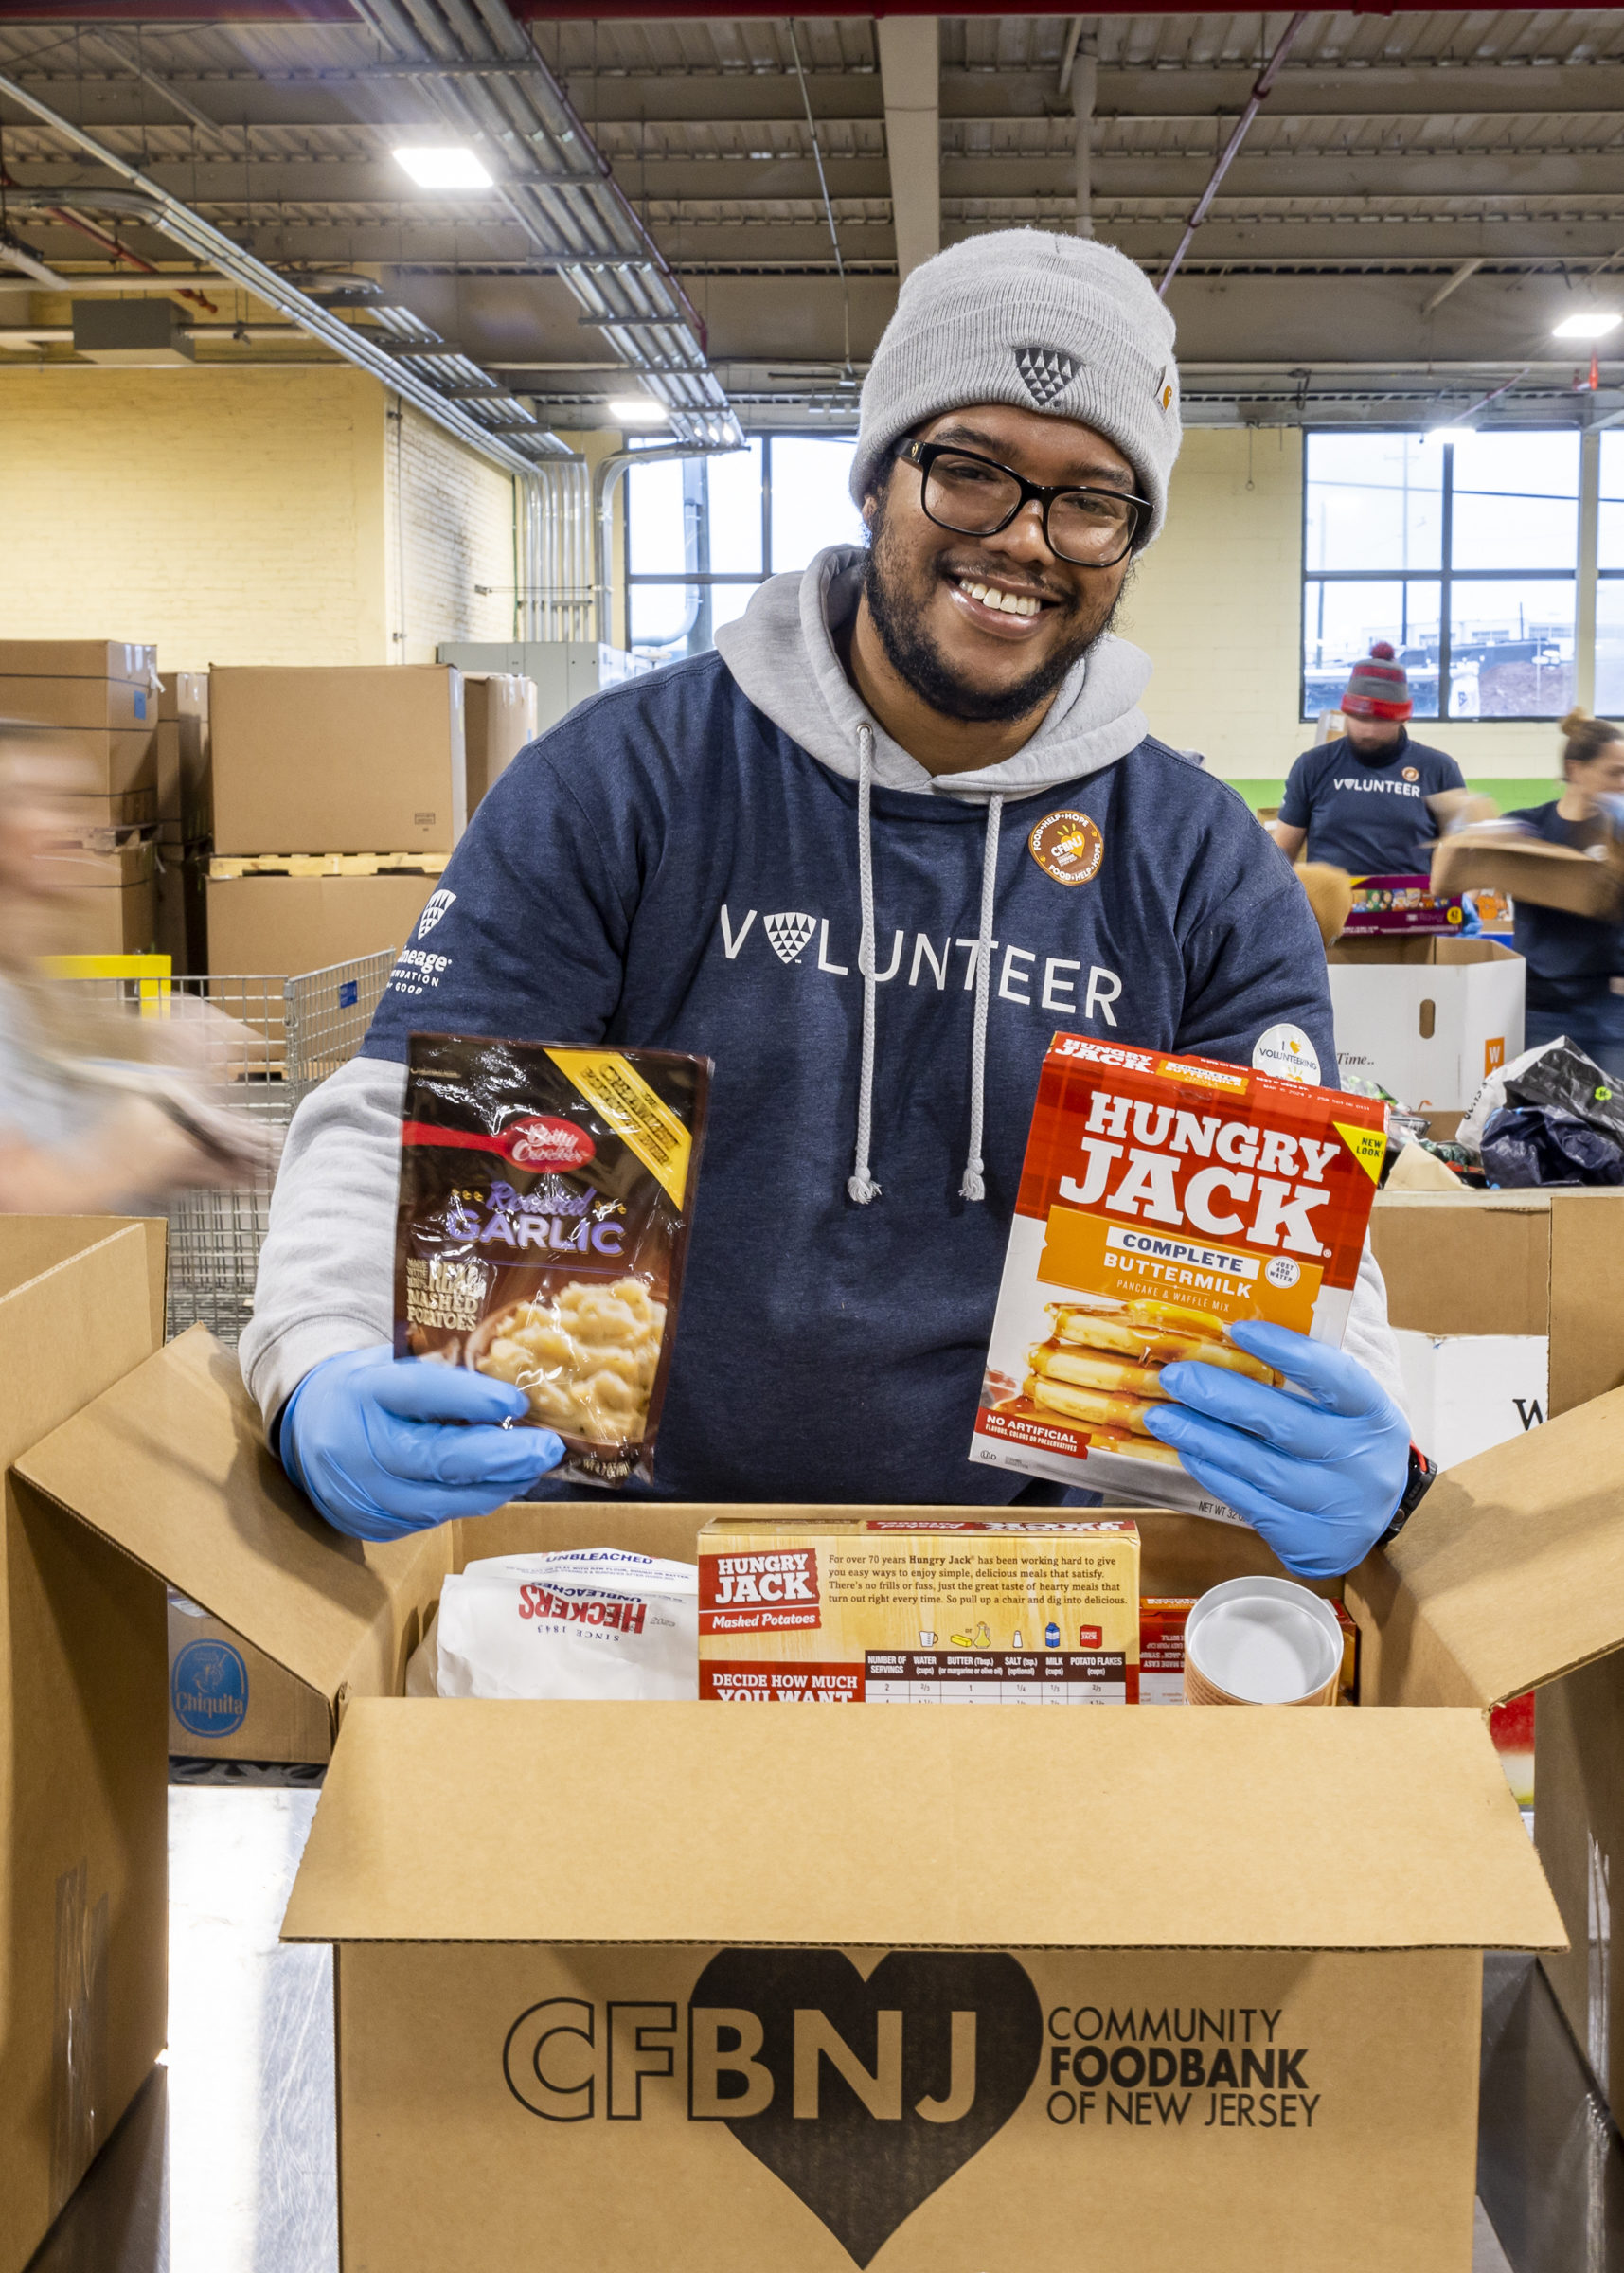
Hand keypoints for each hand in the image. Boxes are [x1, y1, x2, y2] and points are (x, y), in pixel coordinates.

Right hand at [278, 1346, 563, 1541]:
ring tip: (535, 1467)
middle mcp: (359, 1447)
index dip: (472, 1400)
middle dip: (502, 1457)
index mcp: (364, 1391)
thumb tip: (509, 1387)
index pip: (420, 1393)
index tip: (516, 1402)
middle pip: (438, 1459)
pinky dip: (473, 1500)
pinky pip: (434, 1518)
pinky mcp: (373, 1525)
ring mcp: (363, 1494)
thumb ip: (441, 1373)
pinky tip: (501, 1484)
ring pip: (443, 1500)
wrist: (304, 1431)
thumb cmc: (364, 1389)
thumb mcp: (391, 1363)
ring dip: (498, 1485)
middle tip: (547, 1448)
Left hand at [1141, 1320, 1408, 1579]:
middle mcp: (1361, 1462)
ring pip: (1256, 1465)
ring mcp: (1333, 1505)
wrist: (1370, 1521)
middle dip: (1220, 1396)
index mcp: (1376, 1416)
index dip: (1285, 1350)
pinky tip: (1187, 1450)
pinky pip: (1248, 1501)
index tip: (1237, 1329)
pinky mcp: (1305, 1539)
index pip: (1333, 1376)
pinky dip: (1212, 1472)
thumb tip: (1237, 1331)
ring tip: (1162, 1416)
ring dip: (1201, 1436)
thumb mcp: (1348, 1408)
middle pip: (1282, 1423)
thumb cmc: (1347, 1444)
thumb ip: (1309, 1374)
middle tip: (1176, 1377)